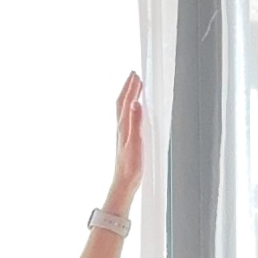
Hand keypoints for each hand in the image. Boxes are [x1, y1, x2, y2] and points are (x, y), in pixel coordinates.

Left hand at [107, 72, 145, 211]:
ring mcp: (122, 133)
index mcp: (123, 126)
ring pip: (123, 109)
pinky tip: (135, 111)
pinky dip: (130, 108)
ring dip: (128, 96)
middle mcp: (121, 127)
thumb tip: (135, 103)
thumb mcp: (135, 143)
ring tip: (134, 87)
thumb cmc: (130, 166)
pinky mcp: (125, 139)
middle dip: (128, 87)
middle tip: (134, 75)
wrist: (124, 182)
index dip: (131, 87)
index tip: (136, 74)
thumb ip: (135, 123)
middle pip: (122, 102)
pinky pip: (127, 117)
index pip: (126, 101)